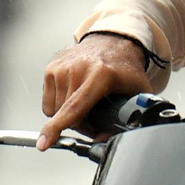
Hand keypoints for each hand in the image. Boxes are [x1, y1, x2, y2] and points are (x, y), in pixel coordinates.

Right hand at [39, 33, 150, 150]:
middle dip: (81, 126)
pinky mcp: (51, 68)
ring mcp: (62, 68)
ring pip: (55, 111)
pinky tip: (75, 97)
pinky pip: (48, 102)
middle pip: (67, 115)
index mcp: (101, 75)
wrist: (114, 42)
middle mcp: (78, 69)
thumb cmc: (126, 68)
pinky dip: (59, 106)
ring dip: (68, 116)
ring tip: (87, 106)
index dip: (59, 127)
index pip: (75, 107)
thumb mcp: (138, 91)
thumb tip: (105, 138)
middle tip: (95, 120)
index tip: (45, 143)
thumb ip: (131, 117)